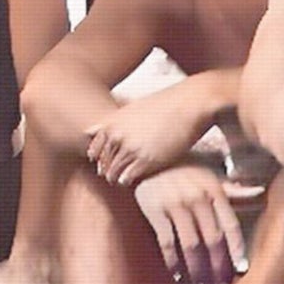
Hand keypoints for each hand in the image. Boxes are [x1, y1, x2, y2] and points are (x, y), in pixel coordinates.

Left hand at [85, 84, 206, 188]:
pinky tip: (132, 179)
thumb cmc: (165, 104)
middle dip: (106, 170)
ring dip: (116, 177)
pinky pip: (128, 177)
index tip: (104, 161)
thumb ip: (113, 122)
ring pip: (113, 172)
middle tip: (111, 175)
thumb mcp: (133, 107)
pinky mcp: (148, 160)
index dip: (98, 158)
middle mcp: (118, 136)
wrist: (191, 103)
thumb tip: (92, 130)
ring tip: (121, 179)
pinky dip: (127, 180)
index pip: (93, 149)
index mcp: (112, 122)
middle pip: (102, 163)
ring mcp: (132, 148)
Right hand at [133, 164, 247, 283]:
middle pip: (212, 239)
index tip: (241, 269)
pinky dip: (172, 261)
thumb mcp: (207, 174)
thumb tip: (259, 192)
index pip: (230, 225)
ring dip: (196, 269)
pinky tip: (176, 274)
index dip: (236, 249)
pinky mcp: (154, 210)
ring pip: (191, 245)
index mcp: (214, 189)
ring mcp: (175, 204)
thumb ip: (231, 189)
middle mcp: (197, 197)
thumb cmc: (181, 167)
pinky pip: (166, 242)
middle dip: (217, 265)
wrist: (146, 158)